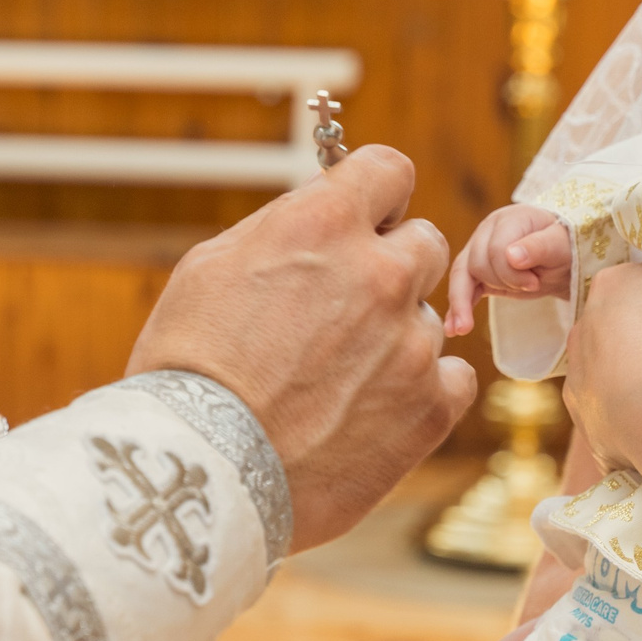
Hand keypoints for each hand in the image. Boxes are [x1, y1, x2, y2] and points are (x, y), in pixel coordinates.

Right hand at [128, 145, 477, 552]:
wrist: (202, 470)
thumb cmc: (187, 369)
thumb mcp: (211, 268)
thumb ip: (283, 230)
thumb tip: (321, 211)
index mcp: (323, 225)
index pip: (390, 170)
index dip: (375, 197)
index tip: (363, 221)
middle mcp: (381, 273)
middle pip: (425, 242)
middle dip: (392, 267)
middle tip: (345, 311)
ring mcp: (413, 341)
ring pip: (428, 319)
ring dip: (396, 339)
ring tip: (336, 384)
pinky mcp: (432, 406)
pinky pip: (454, 379)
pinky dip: (422, 393)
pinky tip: (371, 413)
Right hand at [444, 204, 573, 334]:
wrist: (565, 259)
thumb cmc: (566, 246)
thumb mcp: (560, 245)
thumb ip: (538, 247)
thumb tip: (511, 256)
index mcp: (508, 220)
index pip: (495, 250)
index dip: (512, 272)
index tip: (535, 283)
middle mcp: (487, 231)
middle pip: (477, 263)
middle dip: (501, 282)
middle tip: (531, 287)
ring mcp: (479, 251)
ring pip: (461, 277)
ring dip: (461, 303)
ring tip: (462, 329)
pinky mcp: (479, 273)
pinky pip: (462, 289)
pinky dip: (457, 309)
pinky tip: (453, 328)